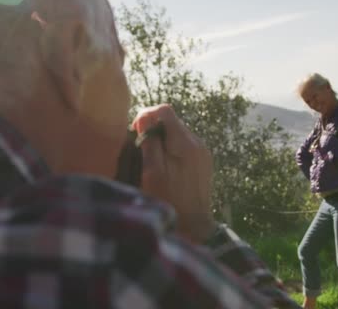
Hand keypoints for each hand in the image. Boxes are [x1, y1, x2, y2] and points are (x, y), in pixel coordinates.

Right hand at [132, 104, 215, 243]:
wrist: (194, 227)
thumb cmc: (169, 201)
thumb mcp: (152, 172)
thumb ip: (150, 143)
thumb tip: (144, 119)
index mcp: (185, 143)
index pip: (165, 111)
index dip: (146, 115)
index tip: (134, 131)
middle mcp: (198, 143)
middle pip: (172, 121)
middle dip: (154, 129)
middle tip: (140, 149)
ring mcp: (203, 153)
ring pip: (178, 134)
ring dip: (162, 140)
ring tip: (151, 160)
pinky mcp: (204, 162)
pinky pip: (185, 146)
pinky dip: (172, 150)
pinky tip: (165, 168)